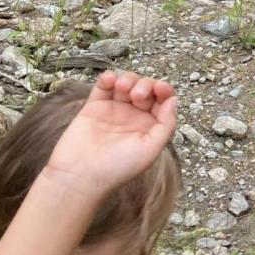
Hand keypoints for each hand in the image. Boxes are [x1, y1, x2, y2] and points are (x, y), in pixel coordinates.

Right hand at [44, 72, 176, 201]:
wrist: (80, 176)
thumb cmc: (117, 168)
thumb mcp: (150, 150)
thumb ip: (166, 124)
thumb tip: (174, 99)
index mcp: (149, 126)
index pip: (162, 100)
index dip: (164, 90)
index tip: (160, 88)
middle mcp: (133, 116)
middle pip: (146, 88)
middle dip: (145, 85)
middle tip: (136, 96)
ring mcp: (113, 109)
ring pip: (126, 83)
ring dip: (128, 79)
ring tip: (122, 87)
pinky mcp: (93, 107)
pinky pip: (103, 86)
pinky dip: (108, 78)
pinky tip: (110, 80)